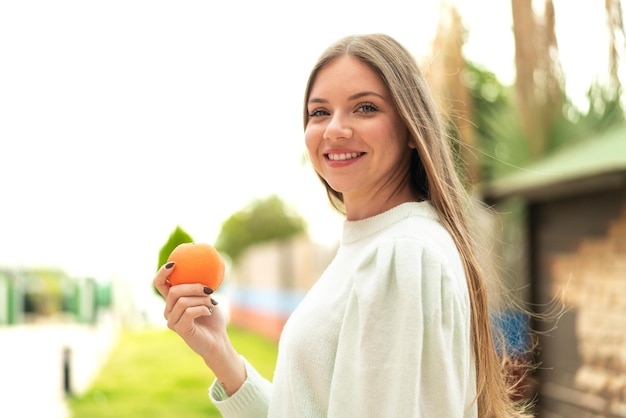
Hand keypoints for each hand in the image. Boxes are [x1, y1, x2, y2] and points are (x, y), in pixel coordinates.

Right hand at [153, 262, 245, 393]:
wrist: (219, 340)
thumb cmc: (213, 319)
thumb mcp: (208, 298)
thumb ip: (201, 286)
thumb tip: (204, 267)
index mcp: (173, 301)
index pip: (159, 284)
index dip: (162, 273)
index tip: (174, 264)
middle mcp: (168, 311)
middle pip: (174, 291)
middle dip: (193, 287)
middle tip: (209, 290)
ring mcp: (172, 321)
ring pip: (182, 301)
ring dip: (201, 300)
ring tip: (212, 303)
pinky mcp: (180, 329)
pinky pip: (189, 312)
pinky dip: (202, 308)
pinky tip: (209, 312)